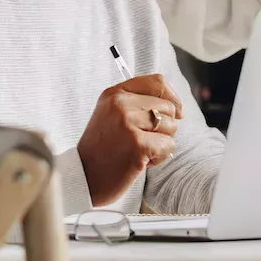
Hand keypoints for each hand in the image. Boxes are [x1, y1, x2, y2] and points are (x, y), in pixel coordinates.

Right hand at [77, 74, 181, 205]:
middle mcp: (120, 104)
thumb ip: (139, 104)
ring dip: (160, 143)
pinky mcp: (137, 144)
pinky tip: (140, 162)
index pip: (157, 82)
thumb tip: (177, 107)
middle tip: (141, 141)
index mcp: (114, 94)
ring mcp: (127, 123)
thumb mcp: (113, 116)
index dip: (172, 97)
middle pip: (168, 107)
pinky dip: (159, 157)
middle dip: (163, 127)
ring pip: (171, 126)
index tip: (176, 112)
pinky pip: (168, 145)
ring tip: (137, 151)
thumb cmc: (102, 150)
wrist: (84, 178)